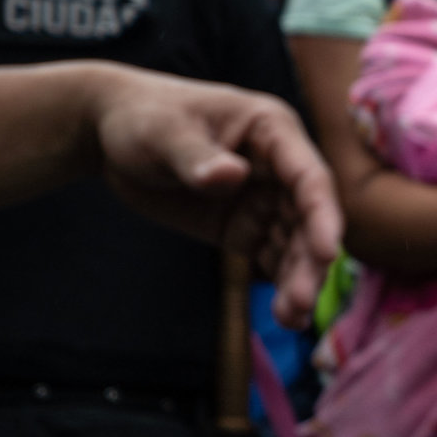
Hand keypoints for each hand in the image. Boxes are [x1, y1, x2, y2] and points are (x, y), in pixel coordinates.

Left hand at [90, 71, 342, 327]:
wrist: (111, 132)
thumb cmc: (141, 117)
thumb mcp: (162, 132)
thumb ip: (196, 156)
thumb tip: (230, 176)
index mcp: (272, 131)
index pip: (309, 177)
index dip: (322, 216)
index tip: (325, 254)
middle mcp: (280, 168)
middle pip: (308, 220)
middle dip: (308, 262)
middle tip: (299, 303)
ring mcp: (265, 200)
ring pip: (294, 245)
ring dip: (297, 281)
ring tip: (291, 319)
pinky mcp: (246, 227)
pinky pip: (273, 259)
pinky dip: (280, 285)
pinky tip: (285, 316)